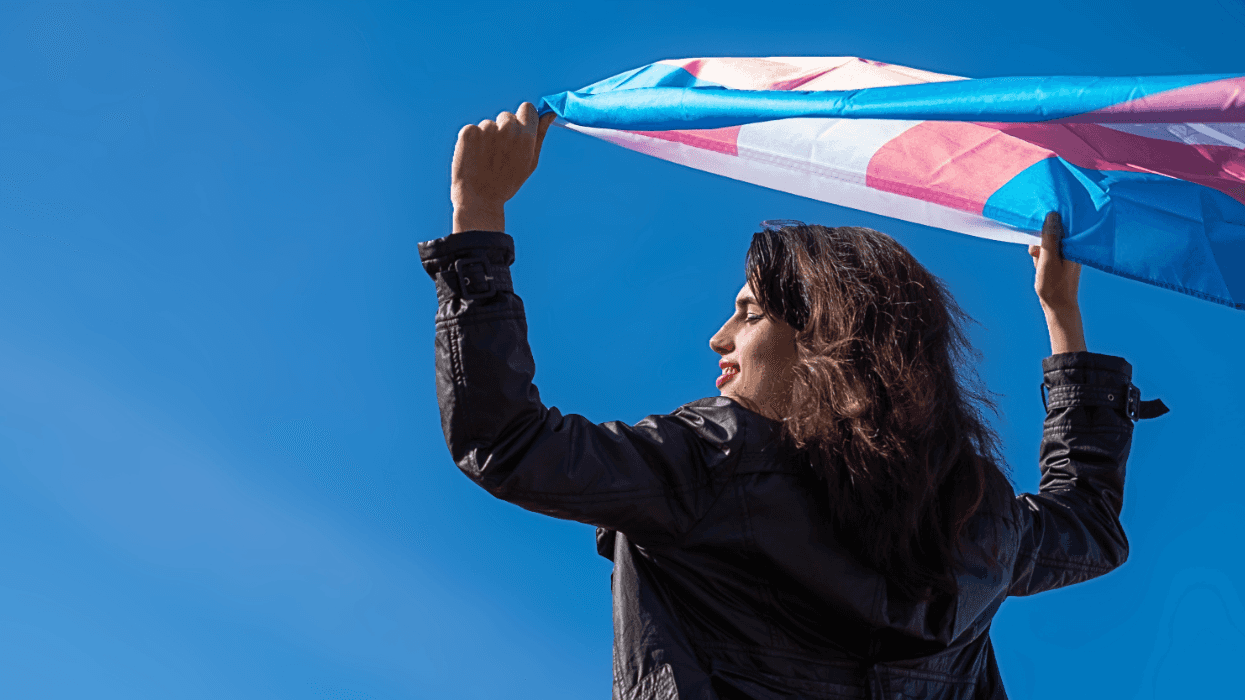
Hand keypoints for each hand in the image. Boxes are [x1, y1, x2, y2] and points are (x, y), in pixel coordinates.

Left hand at [451, 102, 555, 232]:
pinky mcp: (468, 132)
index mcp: (525, 136)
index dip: (524, 119)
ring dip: (488, 137)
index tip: (519, 131)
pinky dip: (473, 141)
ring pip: (489, 124)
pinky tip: (474, 158)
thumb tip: (549, 114)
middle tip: (500, 155)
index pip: (527, 108)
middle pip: (507, 116)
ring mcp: (485, 129)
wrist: (478, 199)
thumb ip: (540, 135)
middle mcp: (506, 128)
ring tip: (486, 160)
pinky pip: (473, 129)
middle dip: (505, 130)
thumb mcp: (530, 162)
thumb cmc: (508, 182)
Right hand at [1028, 212, 1080, 312]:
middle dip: (1041, 239)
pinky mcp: (1062, 259)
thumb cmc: (1054, 284)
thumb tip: (1052, 214)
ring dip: (1040, 248)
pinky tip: (1039, 264)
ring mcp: (1067, 252)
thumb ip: (1050, 237)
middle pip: (1054, 231)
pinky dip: (1042, 255)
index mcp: (1075, 243)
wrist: (1058, 305)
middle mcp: (1073, 246)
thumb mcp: (1048, 259)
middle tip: (1037, 253)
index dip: (1050, 221)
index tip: (1039, 225)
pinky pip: (1049, 250)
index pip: (1064, 222)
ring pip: (1049, 241)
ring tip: (1038, 261)